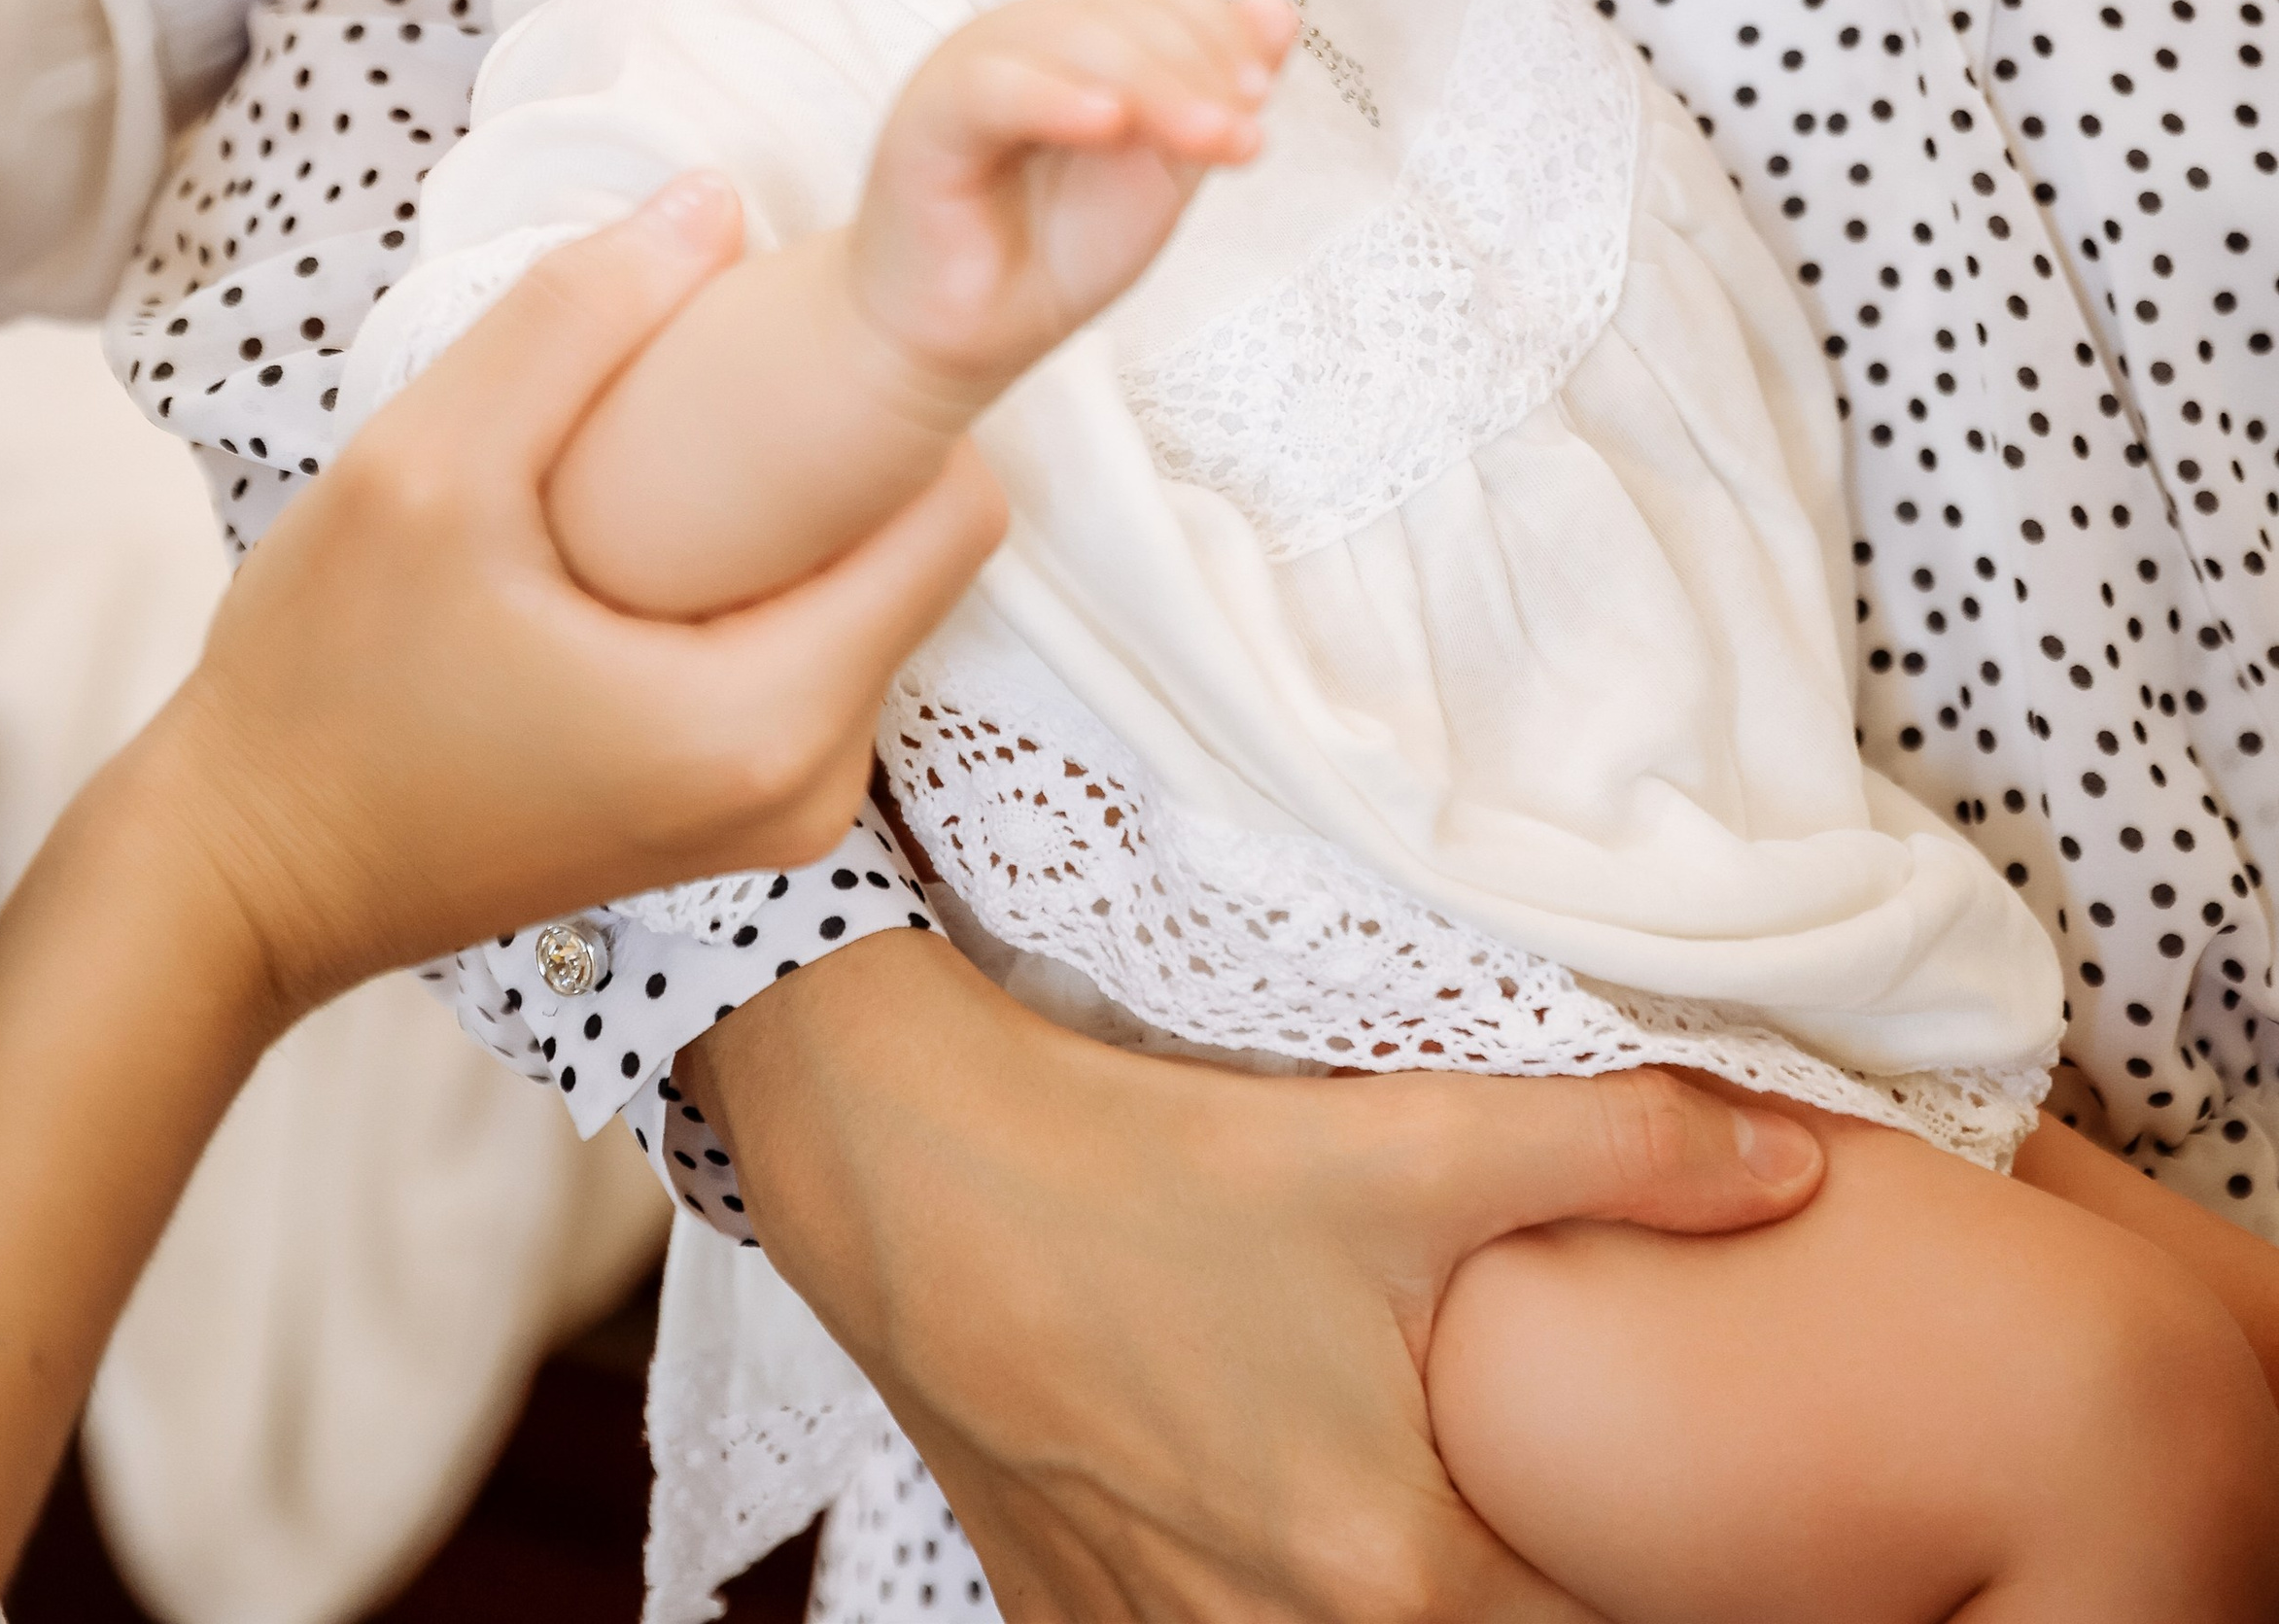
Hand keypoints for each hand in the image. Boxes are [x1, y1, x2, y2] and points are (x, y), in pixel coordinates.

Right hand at [157, 180, 1004, 1016]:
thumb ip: (575, 318)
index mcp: (767, 720)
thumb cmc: (323, 685)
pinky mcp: (733, 812)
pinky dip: (758, 576)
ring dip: (796, 510)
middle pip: (919, 553)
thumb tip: (713, 200)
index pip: (959, 513)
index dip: (909, 396)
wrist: (243, 874)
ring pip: (862, 598)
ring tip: (678, 440)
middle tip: (727, 368)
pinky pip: (807, 652)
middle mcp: (810, 787)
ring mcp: (777, 813)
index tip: (813, 326)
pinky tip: (653, 525)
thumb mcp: (424, 466)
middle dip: (847, 447)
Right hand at [689, 932, 1825, 1623]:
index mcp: (1394, 1571)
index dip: (1649, 1586)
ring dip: (1376, 1584)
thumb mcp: (1410, 1139)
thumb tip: (1805, 1165)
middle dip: (1518, 1585)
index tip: (1683, 1532)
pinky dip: (1250, 1589)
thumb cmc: (1160, 1161)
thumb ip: (1627, 1152)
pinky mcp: (1064, 1617)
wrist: (910, 1163)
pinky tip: (1263, 1500)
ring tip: (1388, 1483)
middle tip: (1536, 1502)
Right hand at [853, 0, 1297, 398]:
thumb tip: (1279, 8)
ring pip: (1072, 34)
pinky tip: (1109, 126)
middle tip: (1242, 139)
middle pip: (1123, 7)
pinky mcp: (927, 115)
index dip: (1218, 31)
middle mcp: (1024, 34)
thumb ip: (1211, 95)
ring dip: (1157, 86)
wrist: (970, 336)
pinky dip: (1057, 97)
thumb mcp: (1160, 170)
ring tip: (1207, 144)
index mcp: (1078, 36)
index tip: (1258, 105)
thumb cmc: (1056, 249)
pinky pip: (994, 84)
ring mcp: (972, 65)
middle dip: (1199, 69)